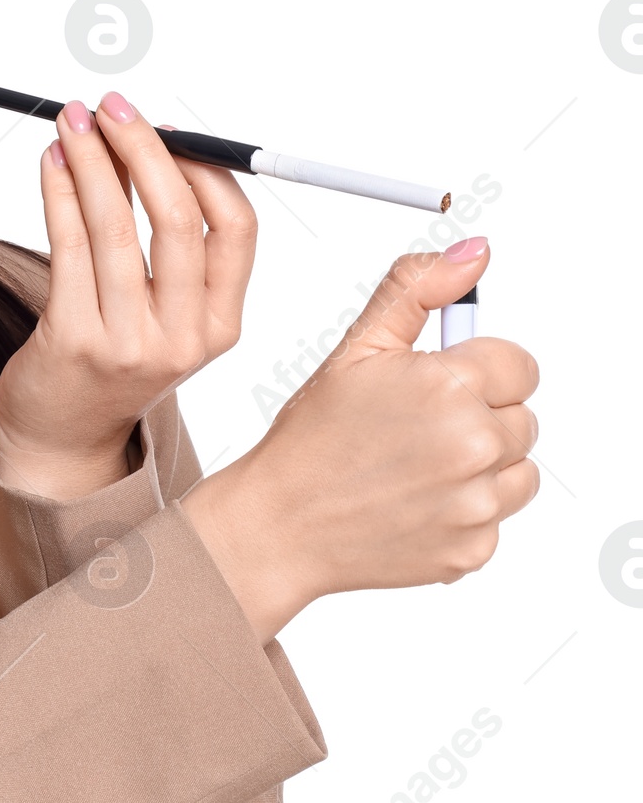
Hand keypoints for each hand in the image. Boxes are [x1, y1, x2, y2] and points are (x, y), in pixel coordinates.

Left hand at [0, 90, 257, 499]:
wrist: (61, 435)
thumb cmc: (113, 356)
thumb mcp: (164, 313)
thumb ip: (168, 244)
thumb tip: (149, 143)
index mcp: (220, 325)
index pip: (236, 228)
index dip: (204, 166)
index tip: (169, 128)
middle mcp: (182, 338)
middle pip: (177, 219)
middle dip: (143, 148)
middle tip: (113, 106)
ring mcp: (128, 343)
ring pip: (116, 227)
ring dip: (93, 160)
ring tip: (73, 122)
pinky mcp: (72, 340)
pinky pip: (68, 247)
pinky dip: (60, 191)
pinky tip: (54, 162)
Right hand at [182, 238, 539, 641]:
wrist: (280, 525)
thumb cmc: (311, 438)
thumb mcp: (356, 349)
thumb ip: (417, 290)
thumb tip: (476, 253)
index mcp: (448, 386)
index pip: (519, 364)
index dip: (478, 369)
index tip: (439, 384)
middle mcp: (473, 445)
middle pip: (522, 417)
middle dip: (478, 417)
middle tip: (414, 429)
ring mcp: (476, 503)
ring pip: (519, 469)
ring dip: (483, 466)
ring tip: (417, 466)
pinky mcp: (475, 549)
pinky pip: (496, 517)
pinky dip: (464, 512)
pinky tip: (414, 503)